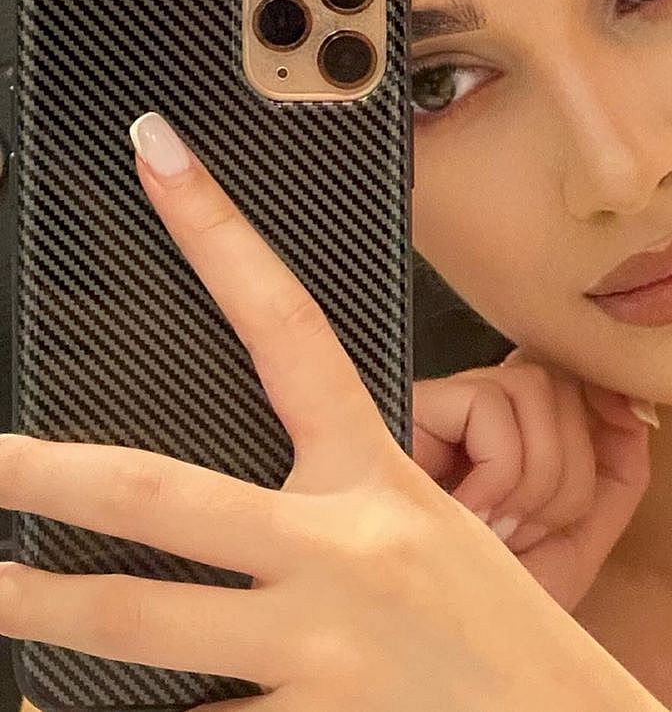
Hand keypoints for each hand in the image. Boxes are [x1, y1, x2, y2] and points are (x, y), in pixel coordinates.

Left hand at [0, 111, 666, 711]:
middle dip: (45, 474)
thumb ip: (326, 507)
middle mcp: (341, 550)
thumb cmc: (486, 624)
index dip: (219, 232)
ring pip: (137, 623)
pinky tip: (56, 703)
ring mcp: (316, 650)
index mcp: (376, 477)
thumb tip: (196, 511)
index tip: (158, 154)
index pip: (288, 326)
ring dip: (36, 609)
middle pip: (161, 492)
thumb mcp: (423, 532)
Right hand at [413, 352, 655, 612]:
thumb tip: (637, 408)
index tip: (630, 422)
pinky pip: (489, 404)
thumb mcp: (575, 542)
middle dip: (568, 471)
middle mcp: (477, 414)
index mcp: (514, 437)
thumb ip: (616, 475)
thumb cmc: (493, 605)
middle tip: (524, 530)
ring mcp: (444, 408)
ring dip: (533, 474)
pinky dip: (498, 470)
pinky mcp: (412, 407)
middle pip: (560, 383)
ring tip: (495, 527)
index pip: (570, 377)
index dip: (605, 395)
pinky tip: (466, 513)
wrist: (434, 654)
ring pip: (532, 385)